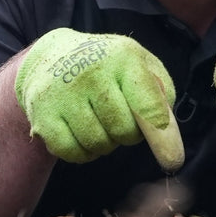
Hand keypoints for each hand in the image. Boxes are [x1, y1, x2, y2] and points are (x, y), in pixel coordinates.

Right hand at [14, 27, 184, 170]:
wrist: (53, 56)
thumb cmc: (108, 66)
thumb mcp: (140, 65)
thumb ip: (161, 96)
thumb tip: (166, 136)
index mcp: (123, 57)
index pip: (148, 106)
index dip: (162, 137)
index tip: (172, 161)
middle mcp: (92, 72)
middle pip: (124, 131)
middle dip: (128, 133)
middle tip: (118, 116)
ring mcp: (64, 92)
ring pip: (99, 145)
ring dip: (104, 143)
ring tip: (97, 120)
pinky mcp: (43, 113)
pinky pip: (72, 153)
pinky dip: (82, 152)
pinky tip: (79, 132)